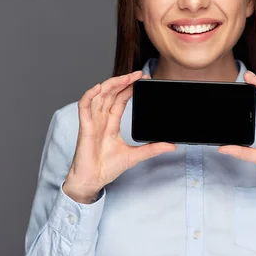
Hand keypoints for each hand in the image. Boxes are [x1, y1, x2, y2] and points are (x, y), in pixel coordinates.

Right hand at [64, 71, 175, 201]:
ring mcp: (92, 121)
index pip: (120, 99)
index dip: (129, 87)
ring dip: (111, 84)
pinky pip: (84, 106)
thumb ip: (152, 149)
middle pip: (111, 93)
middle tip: (138, 74)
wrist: (92, 181)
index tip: (142, 79)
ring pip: (99, 96)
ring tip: (125, 77)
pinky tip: (98, 88)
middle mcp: (101, 119)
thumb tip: (171, 146)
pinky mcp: (85, 127)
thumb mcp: (135, 155)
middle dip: (123, 82)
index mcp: (111, 123)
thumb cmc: (107, 168)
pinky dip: (89, 95)